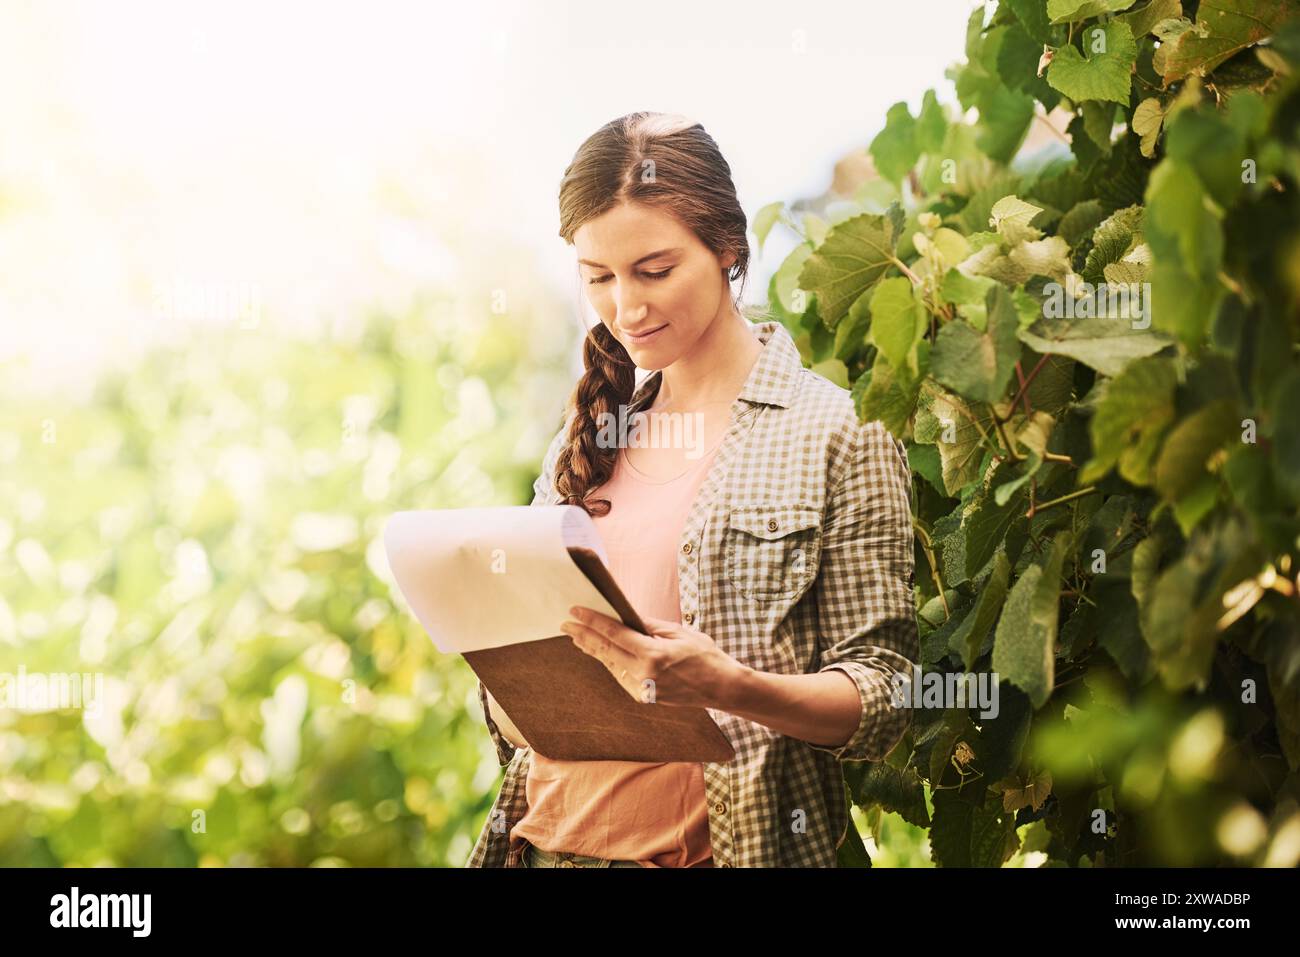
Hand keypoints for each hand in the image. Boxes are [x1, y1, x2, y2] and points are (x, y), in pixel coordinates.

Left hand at [559, 606, 739, 708]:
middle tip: (566, 624)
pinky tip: (600, 653)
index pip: (615, 635)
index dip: (592, 622)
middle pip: (606, 651)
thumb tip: (625, 616)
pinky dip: (609, 663)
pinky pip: (620, 676)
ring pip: (610, 665)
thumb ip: (649, 626)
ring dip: (593, 650)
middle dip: (583, 636)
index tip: (575, 611)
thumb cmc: (705, 655)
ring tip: (577, 637)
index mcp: (653, 655)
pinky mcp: (644, 698)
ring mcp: (643, 690)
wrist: (722, 688)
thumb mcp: (679, 632)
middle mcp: (644, 675)